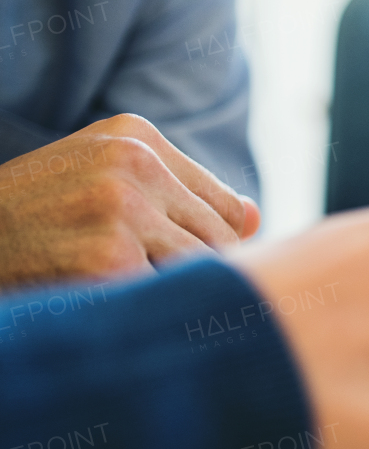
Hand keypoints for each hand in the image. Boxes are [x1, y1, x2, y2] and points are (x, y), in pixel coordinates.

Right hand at [0, 113, 258, 287]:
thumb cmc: (31, 223)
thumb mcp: (99, 181)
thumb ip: (180, 194)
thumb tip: (257, 219)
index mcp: (136, 135)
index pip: (227, 207)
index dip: (209, 249)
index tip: (170, 265)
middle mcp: (134, 161)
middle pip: (222, 241)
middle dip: (193, 275)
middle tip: (143, 288)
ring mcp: (121, 208)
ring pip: (201, 272)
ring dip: (168, 295)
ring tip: (119, 293)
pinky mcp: (107, 258)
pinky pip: (165, 300)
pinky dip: (143, 313)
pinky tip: (103, 306)